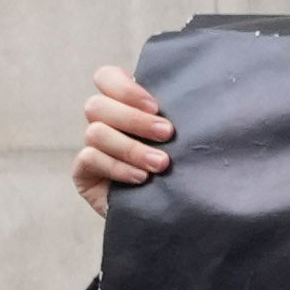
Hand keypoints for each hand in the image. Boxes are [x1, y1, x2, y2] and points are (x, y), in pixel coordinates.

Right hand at [74, 67, 173, 213]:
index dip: (124, 88)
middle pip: (97, 105)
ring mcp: (92, 147)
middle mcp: (104, 122)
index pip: (106, 78)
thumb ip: (180, 116)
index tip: (155, 106)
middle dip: (134, 119)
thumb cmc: (184, 167)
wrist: (175, 211)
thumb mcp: (184, 139)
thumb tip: (205, 102)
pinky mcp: (84, 172)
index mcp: (124, 105)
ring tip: (161, 164)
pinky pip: (90, 159)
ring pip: (95, 132)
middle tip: (167, 134)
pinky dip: (118, 167)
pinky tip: (141, 178)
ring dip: (131, 147)